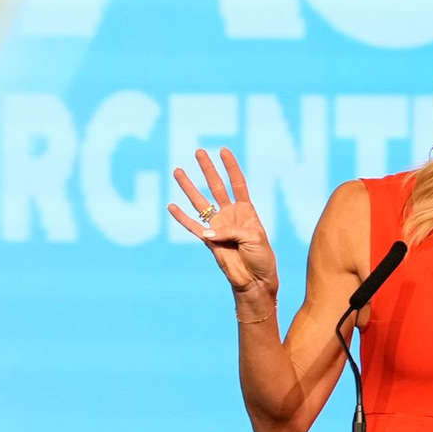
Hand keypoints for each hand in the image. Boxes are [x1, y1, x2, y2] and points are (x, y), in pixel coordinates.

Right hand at [169, 147, 278, 296]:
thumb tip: (207, 232)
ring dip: (189, 187)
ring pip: (200, 202)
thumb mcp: (253, 238)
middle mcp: (230, 214)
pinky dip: (181, 218)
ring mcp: (218, 226)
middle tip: (198, 152)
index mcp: (246, 210)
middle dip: (207, 169)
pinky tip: (171, 206)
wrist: (255, 281)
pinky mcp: (209, 241)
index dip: (231, 167)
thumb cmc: (261, 258)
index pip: (237, 183)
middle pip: (216, 186)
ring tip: (178, 172)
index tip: (223, 150)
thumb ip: (230, 231)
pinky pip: (193, 227)